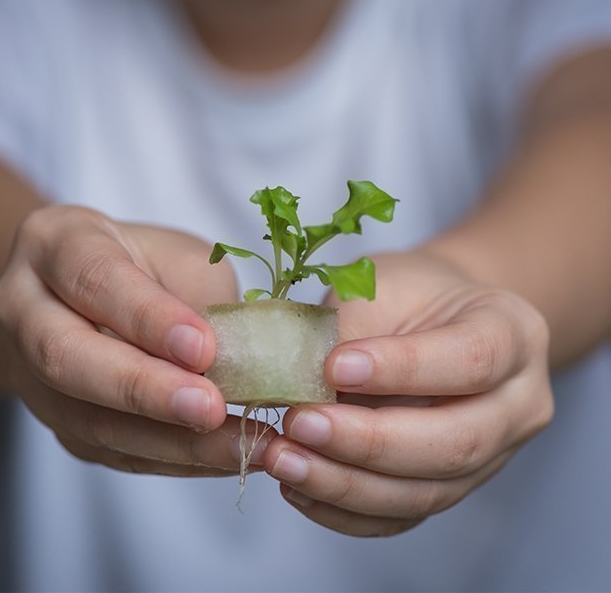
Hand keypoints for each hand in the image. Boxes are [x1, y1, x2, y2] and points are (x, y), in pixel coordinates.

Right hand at [0, 205, 271, 475]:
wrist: (92, 292)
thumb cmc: (145, 264)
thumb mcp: (179, 257)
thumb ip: (200, 301)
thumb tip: (241, 366)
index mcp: (56, 244)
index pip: (94, 278)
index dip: (148, 317)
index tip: (202, 347)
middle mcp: (27, 310)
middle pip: (67, 357)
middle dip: (144, 389)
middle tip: (210, 407)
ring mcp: (33, 375)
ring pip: (89, 419)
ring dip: (170, 441)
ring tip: (237, 445)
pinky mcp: (61, 421)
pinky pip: (112, 450)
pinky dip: (174, 458)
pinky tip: (223, 455)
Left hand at [264, 251, 553, 535]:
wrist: (437, 320)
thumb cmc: (412, 294)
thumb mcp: (385, 285)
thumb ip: (351, 331)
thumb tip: (295, 385)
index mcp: (513, 334)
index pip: (471, 360)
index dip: (401, 369)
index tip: (333, 367)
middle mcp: (516, 405)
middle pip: (455, 442)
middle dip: (367, 442)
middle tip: (298, 423)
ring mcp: (491, 456)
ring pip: (426, 493)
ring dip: (345, 484)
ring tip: (284, 459)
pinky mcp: (451, 486)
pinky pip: (402, 516)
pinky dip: (344, 510)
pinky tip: (299, 486)